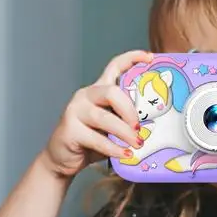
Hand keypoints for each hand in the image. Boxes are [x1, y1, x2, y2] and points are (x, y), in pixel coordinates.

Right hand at [41, 49, 152, 176]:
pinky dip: (114, 148)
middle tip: (139, 128)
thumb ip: (125, 120)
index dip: (132, 58)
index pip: (114, 66)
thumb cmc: (91, 141)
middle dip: (130, 110)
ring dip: (125, 133)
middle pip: (111, 92)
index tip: (149, 57)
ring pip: (104, 118)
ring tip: (137, 144)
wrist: (62, 159)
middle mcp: (86, 95)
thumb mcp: (111, 127)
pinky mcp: (70, 130)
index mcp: (98, 90)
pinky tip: (125, 154)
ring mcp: (75, 111)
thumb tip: (154, 125)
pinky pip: (97, 139)